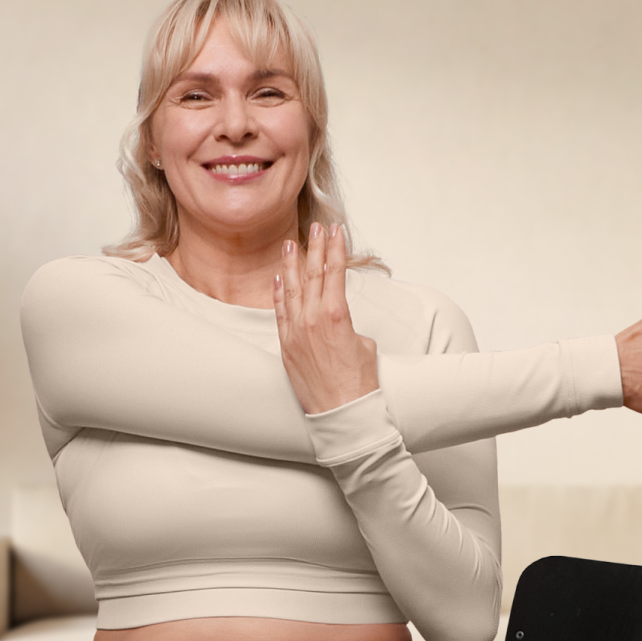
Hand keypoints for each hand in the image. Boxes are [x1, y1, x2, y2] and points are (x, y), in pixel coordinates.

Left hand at [275, 223, 378, 414]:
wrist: (344, 413)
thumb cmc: (360, 383)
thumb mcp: (363, 345)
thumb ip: (347, 325)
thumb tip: (337, 322)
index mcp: (336, 315)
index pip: (334, 272)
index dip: (335, 249)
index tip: (335, 230)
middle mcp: (312, 319)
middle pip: (313, 274)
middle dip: (315, 248)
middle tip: (317, 227)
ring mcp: (295, 332)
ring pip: (292, 289)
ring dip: (292, 264)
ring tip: (291, 243)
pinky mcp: (286, 346)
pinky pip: (280, 312)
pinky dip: (278, 293)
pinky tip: (279, 277)